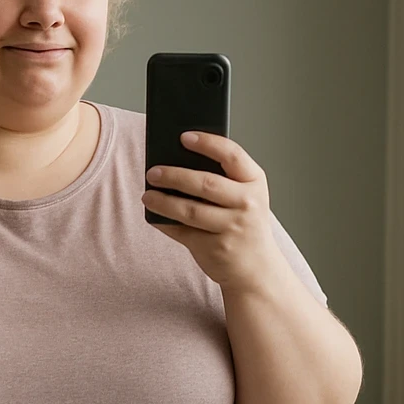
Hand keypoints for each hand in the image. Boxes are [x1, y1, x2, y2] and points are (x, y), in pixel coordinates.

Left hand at [143, 131, 275, 289]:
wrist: (257, 267)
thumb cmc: (245, 223)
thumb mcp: (245, 195)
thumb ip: (223, 178)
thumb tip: (178, 161)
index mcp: (255, 182)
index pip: (231, 154)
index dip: (207, 143)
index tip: (183, 136)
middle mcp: (247, 204)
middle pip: (205, 183)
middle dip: (174, 175)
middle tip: (153, 172)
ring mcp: (232, 228)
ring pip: (190, 210)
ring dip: (163, 201)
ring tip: (147, 195)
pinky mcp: (215, 248)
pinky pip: (183, 232)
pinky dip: (165, 223)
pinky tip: (154, 216)